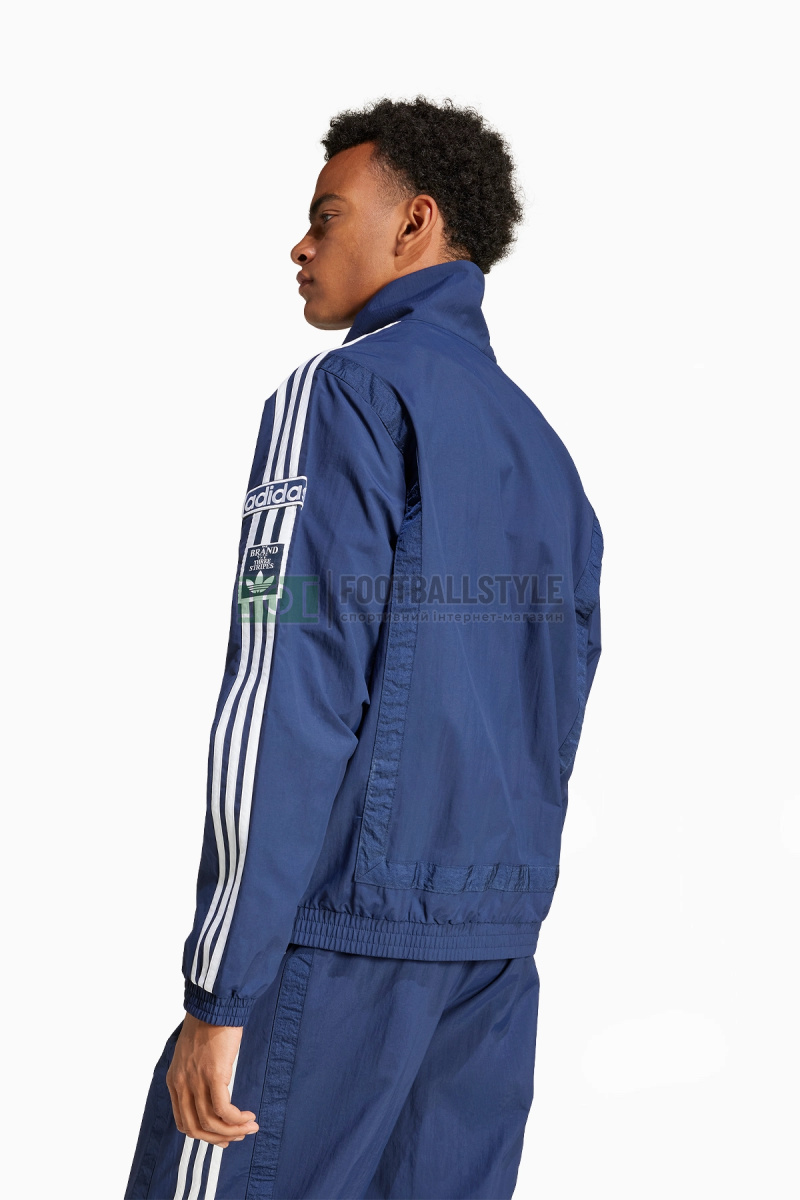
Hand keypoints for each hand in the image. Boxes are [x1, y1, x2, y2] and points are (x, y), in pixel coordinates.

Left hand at [166, 1014, 259, 1146]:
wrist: (215, 1005)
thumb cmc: (209, 1025)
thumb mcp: (193, 1055)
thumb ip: (195, 1076)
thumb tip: (212, 1094)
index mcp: (175, 1081)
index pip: (184, 1122)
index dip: (204, 1134)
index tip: (223, 1135)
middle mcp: (182, 1084)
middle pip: (196, 1128)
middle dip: (219, 1138)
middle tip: (239, 1136)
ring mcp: (196, 1080)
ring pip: (211, 1122)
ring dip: (232, 1130)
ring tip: (250, 1126)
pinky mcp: (214, 1074)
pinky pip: (223, 1109)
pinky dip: (236, 1119)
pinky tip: (248, 1116)